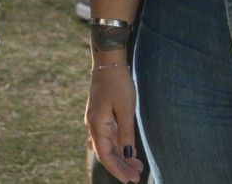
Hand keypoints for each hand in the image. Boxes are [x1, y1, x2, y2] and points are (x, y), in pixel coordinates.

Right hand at [85, 65, 144, 183]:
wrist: (109, 60)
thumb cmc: (117, 82)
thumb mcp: (125, 108)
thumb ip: (126, 133)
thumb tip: (128, 154)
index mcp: (96, 124)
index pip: (105, 155)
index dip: (118, 169)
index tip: (131, 179)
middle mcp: (94, 124)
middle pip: (106, 152)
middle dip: (122, 165)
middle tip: (138, 175)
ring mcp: (97, 119)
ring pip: (108, 144)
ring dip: (121, 156)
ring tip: (137, 166)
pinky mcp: (102, 114)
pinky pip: (109, 135)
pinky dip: (119, 145)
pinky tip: (128, 151)